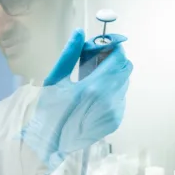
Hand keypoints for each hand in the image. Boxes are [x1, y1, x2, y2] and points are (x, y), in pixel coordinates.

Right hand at [21, 29, 131, 169]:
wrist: (50, 142)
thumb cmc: (50, 109)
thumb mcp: (55, 79)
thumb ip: (69, 54)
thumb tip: (79, 33)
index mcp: (94, 86)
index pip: (118, 57)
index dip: (114, 47)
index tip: (103, 46)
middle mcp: (109, 99)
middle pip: (125, 68)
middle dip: (114, 61)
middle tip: (97, 61)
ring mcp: (114, 112)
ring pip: (124, 83)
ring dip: (114, 76)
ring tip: (93, 79)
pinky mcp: (115, 121)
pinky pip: (121, 98)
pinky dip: (112, 92)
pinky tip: (95, 96)